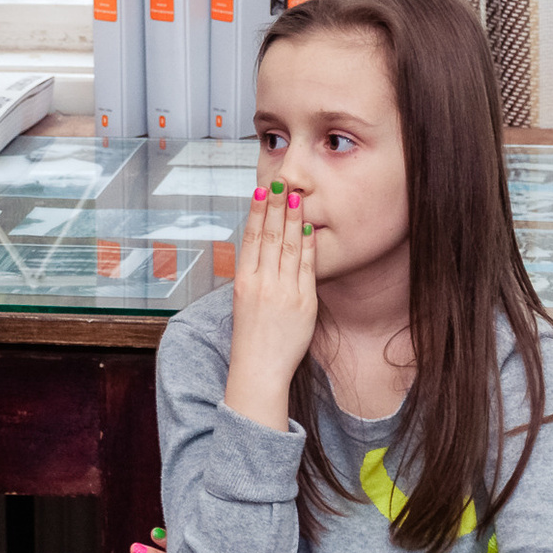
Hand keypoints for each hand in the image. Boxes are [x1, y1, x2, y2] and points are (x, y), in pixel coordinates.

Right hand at [224, 180, 317, 429]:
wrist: (259, 369)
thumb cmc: (251, 338)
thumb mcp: (243, 302)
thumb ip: (254, 276)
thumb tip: (263, 250)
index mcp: (243, 282)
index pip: (251, 238)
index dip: (256, 212)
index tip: (261, 192)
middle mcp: (262, 283)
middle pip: (269, 237)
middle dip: (275, 207)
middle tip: (280, 184)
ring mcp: (283, 292)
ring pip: (288, 247)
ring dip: (292, 219)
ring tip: (295, 197)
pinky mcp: (304, 303)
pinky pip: (306, 267)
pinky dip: (307, 246)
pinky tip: (308, 228)